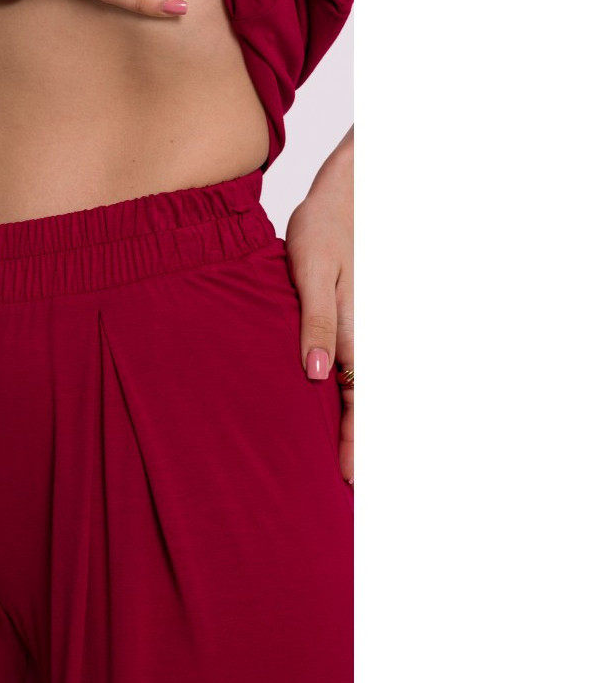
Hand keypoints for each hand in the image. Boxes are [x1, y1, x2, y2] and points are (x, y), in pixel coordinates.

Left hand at [285, 126, 353, 484]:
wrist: (349, 196)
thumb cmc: (323, 231)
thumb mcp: (311, 273)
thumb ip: (317, 324)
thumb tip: (317, 374)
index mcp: (358, 337)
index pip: (360, 404)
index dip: (356, 445)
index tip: (350, 480)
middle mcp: (370, 342)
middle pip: (368, 405)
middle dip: (361, 446)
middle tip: (350, 487)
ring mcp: (370, 334)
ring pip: (368, 391)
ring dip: (361, 425)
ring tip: (350, 466)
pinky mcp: (362, 325)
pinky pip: (360, 371)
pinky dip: (357, 398)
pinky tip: (346, 413)